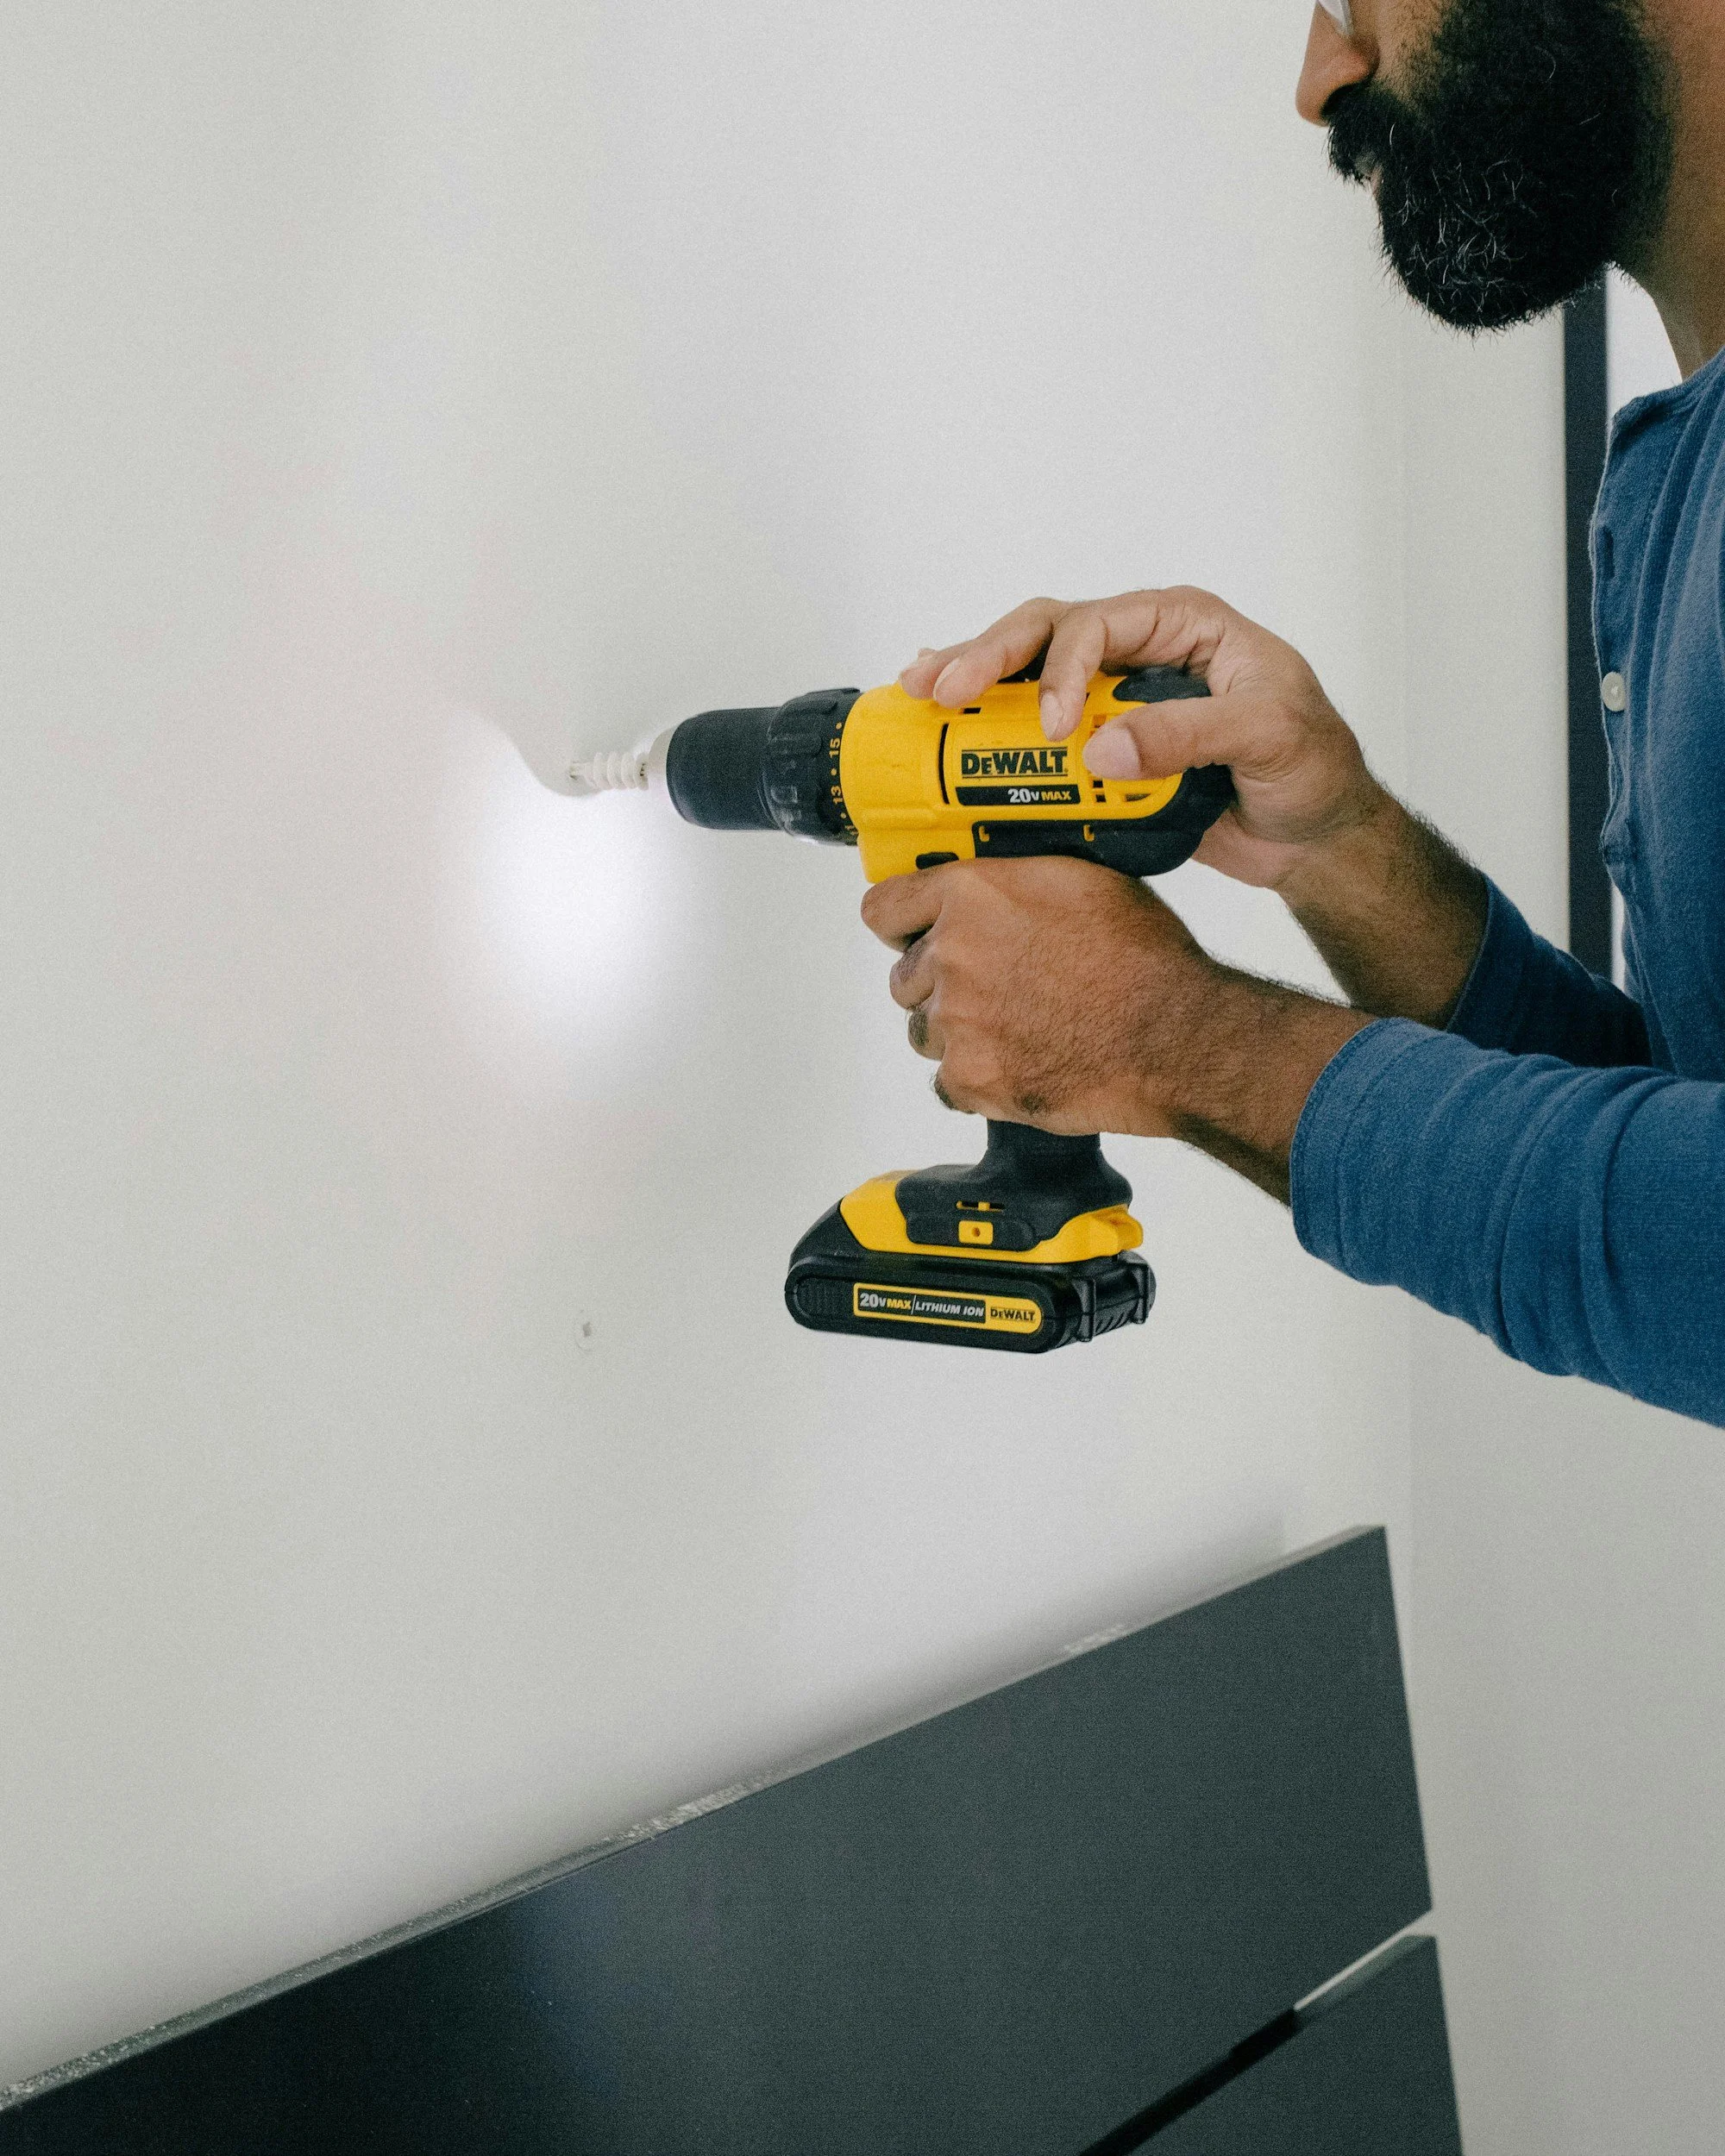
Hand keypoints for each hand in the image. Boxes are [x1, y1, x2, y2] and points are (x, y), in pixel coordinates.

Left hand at [860, 856, 1369, 1196]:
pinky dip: (977, 1081)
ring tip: (1017, 1028)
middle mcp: (951, 956)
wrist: (1173, 1037)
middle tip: (996, 989)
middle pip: (906, 978)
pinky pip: (947, 1084)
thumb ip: (1015, 880)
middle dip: (941, 984)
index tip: (910, 933)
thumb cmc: (1143, 960)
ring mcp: (956, 1022)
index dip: (901, 923)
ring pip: (925, 1032)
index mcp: (971, 895)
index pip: (884, 907)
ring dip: (959, 1033)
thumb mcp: (1081, 880)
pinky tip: (1022, 1063)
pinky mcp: (969, 1080)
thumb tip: (993, 883)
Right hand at [900, 588, 1488, 1025]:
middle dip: (988, 656)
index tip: (1052, 727)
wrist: (1314, 836)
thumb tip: (1100, 751)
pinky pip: (1034, 725)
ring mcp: (1115, 696)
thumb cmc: (1313, 769)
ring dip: (974, 681)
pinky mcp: (1101, 745)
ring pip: (1029, 672)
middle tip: (939, 686)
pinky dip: (990, 723)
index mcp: (1183, 625)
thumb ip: (1190, 735)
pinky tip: (947, 725)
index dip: (1061, 667)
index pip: (1100, 623)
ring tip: (919, 692)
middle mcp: (1140, 650)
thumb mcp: (1269, 737)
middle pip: (1047, 632)